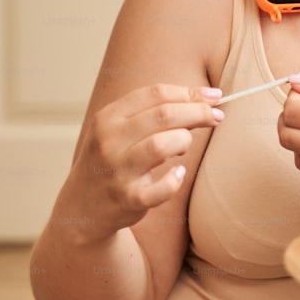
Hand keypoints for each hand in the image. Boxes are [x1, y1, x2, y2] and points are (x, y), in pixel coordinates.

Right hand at [59, 84, 223, 242]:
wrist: (82, 206)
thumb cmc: (115, 158)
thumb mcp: (123, 129)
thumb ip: (158, 110)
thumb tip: (208, 96)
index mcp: (108, 117)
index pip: (156, 93)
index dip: (190, 93)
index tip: (213, 96)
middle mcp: (109, 141)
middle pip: (163, 115)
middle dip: (198, 112)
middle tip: (217, 117)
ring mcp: (117, 171)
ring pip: (161, 145)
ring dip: (184, 141)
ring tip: (184, 146)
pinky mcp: (127, 199)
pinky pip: (160, 189)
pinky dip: (175, 180)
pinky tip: (178, 173)